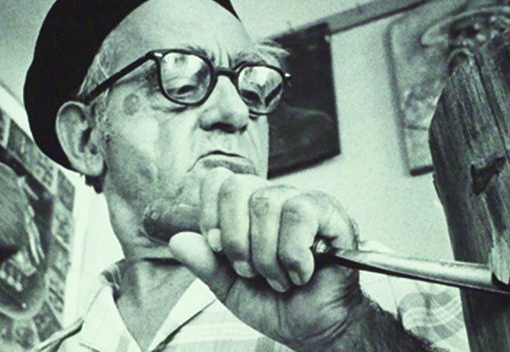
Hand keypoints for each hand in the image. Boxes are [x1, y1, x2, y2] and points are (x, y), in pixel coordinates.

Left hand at [168, 167, 367, 349]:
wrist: (317, 328)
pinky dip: (293, 254)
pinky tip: (302, 273)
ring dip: (266, 255)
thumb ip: (206, 264)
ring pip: (266, 204)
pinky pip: (299, 214)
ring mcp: (304, 203)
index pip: (219, 181)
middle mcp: (275, 200)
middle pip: (237, 188)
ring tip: (279, 279)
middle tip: (249, 271)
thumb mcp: (231, 288)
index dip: (211, 213)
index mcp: (249, 211)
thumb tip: (178, 240)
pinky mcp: (331, 214)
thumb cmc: (279, 305)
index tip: (216, 248)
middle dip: (235, 239)